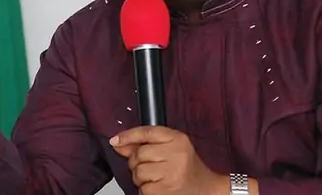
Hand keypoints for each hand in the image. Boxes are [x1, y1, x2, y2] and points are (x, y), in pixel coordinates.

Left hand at [110, 126, 226, 194]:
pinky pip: (143, 189)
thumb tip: (118, 143)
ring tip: (155, 179)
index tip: (115, 141)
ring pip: (138, 172)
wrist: (205, 189)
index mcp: (178, 139)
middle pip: (139, 154)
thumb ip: (145, 144)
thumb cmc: (186, 168)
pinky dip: (146, 190)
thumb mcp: (171, 149)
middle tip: (149, 167)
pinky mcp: (167, 190)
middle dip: (136, 163)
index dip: (128, 136)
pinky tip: (158, 187)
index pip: (147, 131)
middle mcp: (176, 153)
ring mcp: (172, 172)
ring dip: (141, 178)